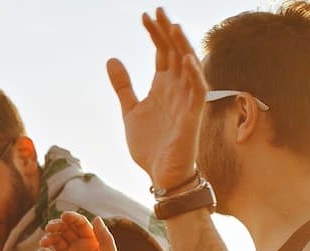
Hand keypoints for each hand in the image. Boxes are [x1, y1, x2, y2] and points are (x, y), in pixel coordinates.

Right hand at [37, 214, 125, 250]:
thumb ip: (105, 240)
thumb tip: (97, 218)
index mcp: (93, 244)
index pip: (81, 225)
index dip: (72, 218)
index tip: (64, 216)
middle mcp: (80, 250)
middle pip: (65, 230)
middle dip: (57, 225)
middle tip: (51, 227)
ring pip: (54, 242)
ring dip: (48, 238)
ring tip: (45, 241)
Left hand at [107, 7, 207, 187]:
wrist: (161, 175)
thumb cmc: (150, 145)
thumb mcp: (130, 111)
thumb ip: (123, 86)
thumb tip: (112, 59)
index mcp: (163, 86)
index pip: (162, 52)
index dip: (154, 34)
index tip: (144, 16)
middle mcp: (177, 89)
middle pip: (175, 53)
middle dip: (167, 32)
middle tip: (157, 11)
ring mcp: (186, 101)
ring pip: (188, 68)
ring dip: (181, 47)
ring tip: (172, 27)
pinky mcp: (193, 118)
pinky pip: (197, 92)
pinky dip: (194, 75)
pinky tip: (186, 59)